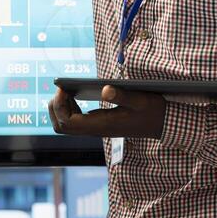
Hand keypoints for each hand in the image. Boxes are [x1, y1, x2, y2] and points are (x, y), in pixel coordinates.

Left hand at [48, 86, 165, 138]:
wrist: (161, 124)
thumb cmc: (151, 111)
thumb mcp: (140, 100)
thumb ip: (122, 95)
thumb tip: (104, 89)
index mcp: (102, 125)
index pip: (68, 123)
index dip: (60, 106)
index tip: (62, 88)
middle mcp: (95, 129)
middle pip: (61, 127)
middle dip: (55, 108)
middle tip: (61, 89)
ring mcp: (95, 128)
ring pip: (65, 125)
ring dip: (60, 109)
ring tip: (66, 90)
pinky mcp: (98, 124)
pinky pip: (74, 121)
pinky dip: (68, 108)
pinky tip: (75, 94)